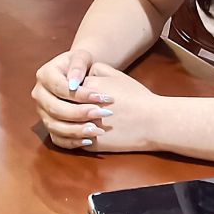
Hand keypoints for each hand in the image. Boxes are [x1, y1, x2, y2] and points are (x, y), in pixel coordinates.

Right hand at [32, 48, 104, 145]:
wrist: (78, 75)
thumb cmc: (81, 64)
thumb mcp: (81, 57)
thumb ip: (78, 65)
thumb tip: (74, 83)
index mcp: (44, 75)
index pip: (60, 88)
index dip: (80, 94)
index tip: (101, 97)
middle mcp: (39, 94)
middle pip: (56, 109)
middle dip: (80, 113)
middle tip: (102, 113)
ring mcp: (42, 112)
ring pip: (55, 126)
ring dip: (77, 130)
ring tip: (98, 130)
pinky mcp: (48, 125)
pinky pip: (57, 138)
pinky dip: (72, 142)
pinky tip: (89, 140)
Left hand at [43, 63, 157, 152]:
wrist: (152, 121)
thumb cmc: (137, 97)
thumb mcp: (117, 75)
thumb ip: (97, 69)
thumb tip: (84, 73)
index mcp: (86, 87)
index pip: (66, 88)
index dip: (70, 91)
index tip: (73, 93)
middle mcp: (81, 107)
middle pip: (61, 106)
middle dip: (63, 107)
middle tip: (67, 108)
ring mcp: (84, 127)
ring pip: (61, 126)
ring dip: (63, 124)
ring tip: (70, 122)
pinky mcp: (91, 144)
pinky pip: (70, 142)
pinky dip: (69, 139)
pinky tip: (76, 135)